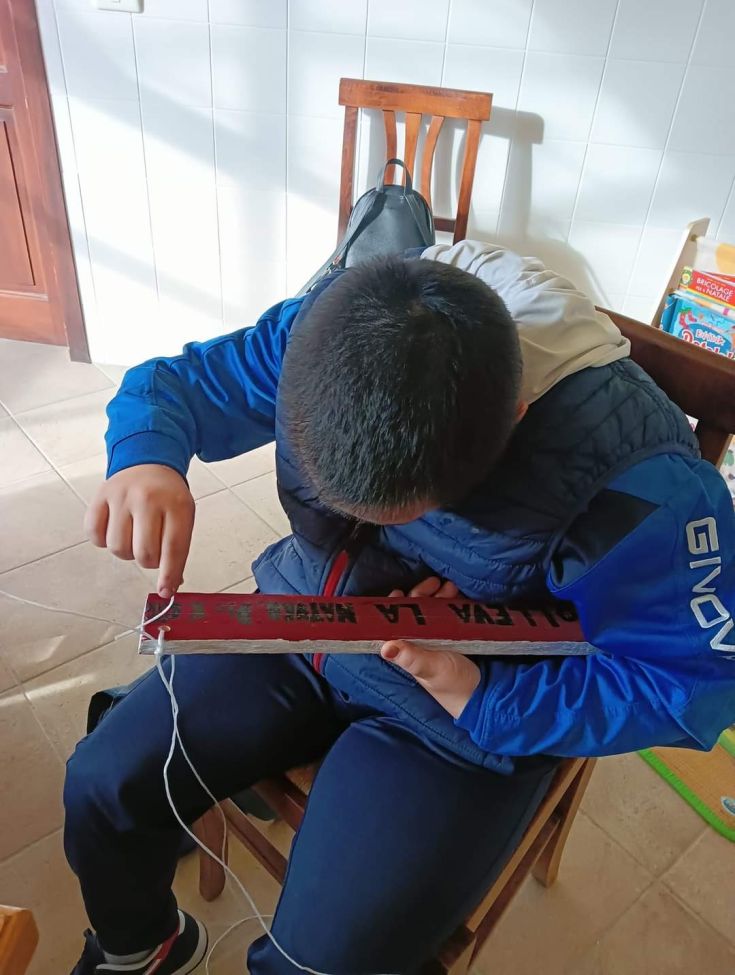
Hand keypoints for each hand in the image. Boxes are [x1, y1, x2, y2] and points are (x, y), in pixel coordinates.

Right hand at [85, 464, 194, 597]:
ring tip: (134, 534)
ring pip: (118, 548)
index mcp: (177, 504)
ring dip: (127, 551)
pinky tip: (116, 528)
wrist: (148, 462)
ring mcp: (121, 496)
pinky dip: (103, 540)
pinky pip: (94, 535)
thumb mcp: (184, 516)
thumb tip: (171, 586)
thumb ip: (178, 549)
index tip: (166, 592)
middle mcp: (148, 499)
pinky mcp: (100, 496)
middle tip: (152, 548)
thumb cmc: (167, 496)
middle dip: (148, 561)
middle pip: (144, 554)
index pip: (174, 549)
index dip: (169, 575)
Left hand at [380, 577, 480, 717]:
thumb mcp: (431, 669)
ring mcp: (439, 636)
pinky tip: (458, 593)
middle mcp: (420, 640)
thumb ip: (411, 658)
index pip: (394, 623)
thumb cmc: (453, 685)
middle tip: (435, 583)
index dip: (394, 606)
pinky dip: (454, 600)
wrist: (485, 693)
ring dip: (439, 594)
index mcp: (407, 648)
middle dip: (422, 594)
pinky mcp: (457, 634)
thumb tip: (385, 648)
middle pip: (415, 610)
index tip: (400, 591)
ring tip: (451, 587)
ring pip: (433, 608)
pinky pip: (451, 612)